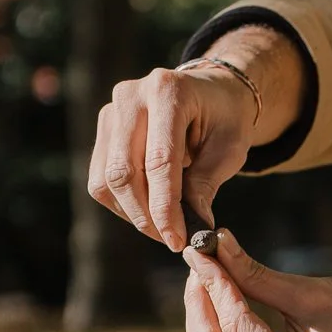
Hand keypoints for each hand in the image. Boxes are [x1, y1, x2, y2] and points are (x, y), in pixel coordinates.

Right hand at [88, 42, 297, 251]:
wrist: (212, 93)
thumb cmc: (225, 119)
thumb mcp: (230, 148)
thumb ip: (206, 183)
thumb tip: (191, 227)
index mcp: (168, 91)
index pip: (159, 161)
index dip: (165, 207)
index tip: (176, 240)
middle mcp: (132, 96)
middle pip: (123, 172)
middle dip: (146, 216)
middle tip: (170, 240)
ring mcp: (112, 111)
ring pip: (107, 179)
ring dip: (133, 213)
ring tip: (163, 226)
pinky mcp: (103, 129)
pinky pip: (100, 179)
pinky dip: (122, 204)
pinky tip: (148, 209)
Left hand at [184, 230, 331, 331]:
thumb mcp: (308, 292)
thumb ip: (255, 274)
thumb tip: (217, 246)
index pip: (232, 325)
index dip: (213, 283)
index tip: (200, 250)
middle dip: (199, 301)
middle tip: (201, 260)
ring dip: (202, 313)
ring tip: (210, 273)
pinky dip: (216, 326)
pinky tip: (219, 296)